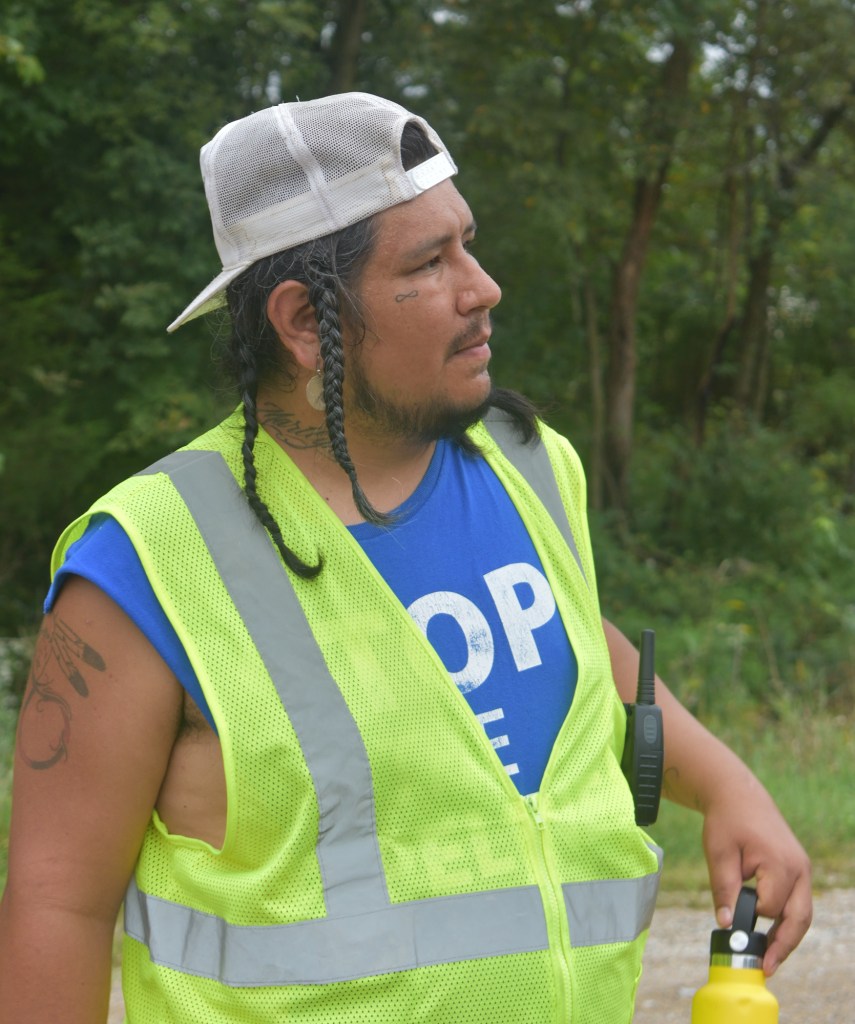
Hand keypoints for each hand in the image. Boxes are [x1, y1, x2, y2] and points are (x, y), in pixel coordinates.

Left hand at [701, 783, 811, 975]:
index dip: (750, 917)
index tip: (732, 925)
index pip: (770, 907)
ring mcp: (802, 868)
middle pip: (799, 918)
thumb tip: (725, 925)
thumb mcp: (718, 853)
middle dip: (784, 946)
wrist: (738, 794)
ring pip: (802, 913)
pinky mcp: (798, 869)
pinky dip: (787, 920)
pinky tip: (771, 935)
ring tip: (769, 958)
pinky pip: (797, 902)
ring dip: (787, 936)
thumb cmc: (727, 821)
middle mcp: (799, 868)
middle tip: (766, 967)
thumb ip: (723, 890)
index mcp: (780, 863)